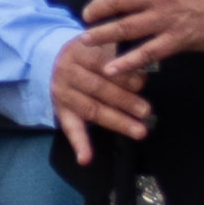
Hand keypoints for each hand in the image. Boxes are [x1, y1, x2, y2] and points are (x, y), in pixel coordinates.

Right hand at [48, 29, 159, 158]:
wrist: (57, 60)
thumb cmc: (90, 53)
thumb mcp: (102, 45)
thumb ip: (120, 56)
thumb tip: (143, 74)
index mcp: (79, 51)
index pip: (102, 64)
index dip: (122, 74)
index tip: (143, 82)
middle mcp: (66, 72)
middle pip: (98, 88)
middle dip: (125, 100)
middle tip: (146, 111)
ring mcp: (62, 93)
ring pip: (92, 109)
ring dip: (116, 122)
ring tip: (139, 131)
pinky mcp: (61, 111)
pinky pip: (71, 129)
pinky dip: (79, 145)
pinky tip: (86, 159)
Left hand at [77, 0, 203, 65]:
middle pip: (115, 1)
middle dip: (96, 10)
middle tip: (86, 17)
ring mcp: (163, 20)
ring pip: (125, 27)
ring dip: (102, 34)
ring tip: (86, 40)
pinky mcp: (174, 41)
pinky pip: (145, 53)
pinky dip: (126, 63)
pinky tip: (111, 69)